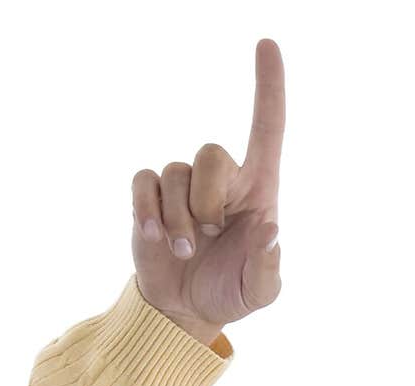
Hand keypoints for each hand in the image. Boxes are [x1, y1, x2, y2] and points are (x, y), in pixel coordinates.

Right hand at [130, 36, 284, 336]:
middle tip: (210, 233)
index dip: (269, 88)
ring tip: (184, 252)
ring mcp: (183, 187)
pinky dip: (148, 211)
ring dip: (177, 220)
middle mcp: (221, 180)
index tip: (267, 44)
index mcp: (257, 191)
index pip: (267, 129)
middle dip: (207, 197)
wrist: (185, 311)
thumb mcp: (259, 293)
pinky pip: (143, 182)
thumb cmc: (230, 293)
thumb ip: (269, 268)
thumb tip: (270, 231)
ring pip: (175, 174)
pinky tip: (155, 238)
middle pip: (212, 153)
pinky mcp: (149, 198)